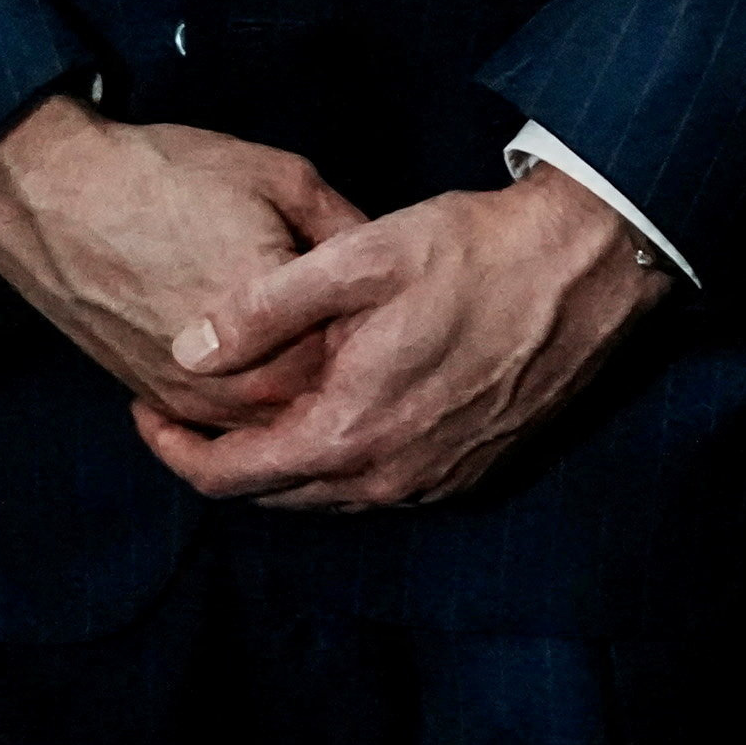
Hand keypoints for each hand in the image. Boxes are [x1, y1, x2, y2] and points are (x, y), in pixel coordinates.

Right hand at [0, 94, 367, 427]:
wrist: (62, 197)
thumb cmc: (177, 178)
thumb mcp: (287, 181)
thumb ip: (348, 230)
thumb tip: (391, 265)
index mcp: (280, 318)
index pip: (363, 351)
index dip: (384, 328)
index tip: (390, 301)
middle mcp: (236, 374)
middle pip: (320, 394)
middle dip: (345, 365)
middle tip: (355, 325)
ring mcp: (190, 396)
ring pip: (271, 421)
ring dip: (297, 389)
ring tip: (307, 336)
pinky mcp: (153, 397)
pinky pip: (218, 425)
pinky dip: (249, 402)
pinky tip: (265, 359)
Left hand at [133, 168, 666, 510]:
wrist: (597, 261)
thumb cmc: (478, 250)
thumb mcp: (360, 256)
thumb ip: (262, 309)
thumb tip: (185, 352)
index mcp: (349, 431)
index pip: (228, 477)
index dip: (173, 448)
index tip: (148, 409)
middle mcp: (391, 477)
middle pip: (276, 494)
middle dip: (228, 454)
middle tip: (199, 403)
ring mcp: (440, 480)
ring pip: (333, 494)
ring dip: (293, 459)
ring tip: (273, 402)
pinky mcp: (480, 469)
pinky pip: (388, 485)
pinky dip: (353, 459)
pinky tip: (353, 406)